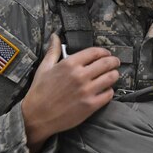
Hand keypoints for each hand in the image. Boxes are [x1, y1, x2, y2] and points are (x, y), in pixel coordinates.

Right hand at [21, 34, 119, 152]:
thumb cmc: (39, 92)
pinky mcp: (90, 105)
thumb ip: (53, 51)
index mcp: (69, 64)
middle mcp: (80, 76)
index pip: (95, 52)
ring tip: (113, 75)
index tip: (106, 53)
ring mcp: (86, 91)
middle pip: (107, 63)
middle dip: (114, 61)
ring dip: (114, 75)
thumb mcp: (44, 68)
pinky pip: (109, 94)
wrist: (36, 117)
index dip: (104, 52)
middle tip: (115, 62)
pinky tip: (106, 90)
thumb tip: (55, 36)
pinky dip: (110, 91)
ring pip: (111, 78)